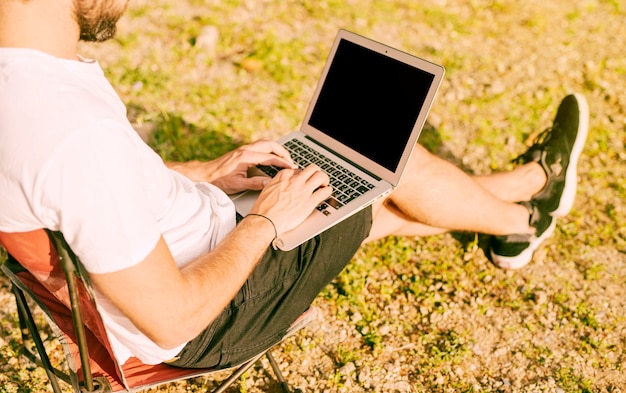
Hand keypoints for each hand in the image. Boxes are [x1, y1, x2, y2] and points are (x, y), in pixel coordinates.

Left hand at [167, 140, 296, 193]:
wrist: (204, 174)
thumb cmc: (218, 180)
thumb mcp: (237, 185)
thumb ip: (255, 183)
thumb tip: (269, 182)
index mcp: (246, 157)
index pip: (270, 157)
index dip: (283, 162)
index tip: (291, 167)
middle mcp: (245, 150)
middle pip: (270, 144)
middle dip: (283, 151)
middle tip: (291, 161)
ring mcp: (243, 149)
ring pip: (265, 143)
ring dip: (276, 148)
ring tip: (284, 157)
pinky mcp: (242, 151)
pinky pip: (260, 146)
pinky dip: (269, 149)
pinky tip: (272, 157)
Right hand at [250, 164, 332, 234]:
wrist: (265, 220)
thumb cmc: (264, 208)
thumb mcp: (268, 188)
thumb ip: (278, 183)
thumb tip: (283, 185)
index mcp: (284, 176)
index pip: (299, 170)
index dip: (303, 176)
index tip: (304, 180)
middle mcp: (295, 180)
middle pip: (312, 169)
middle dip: (316, 173)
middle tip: (317, 179)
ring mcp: (303, 190)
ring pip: (321, 176)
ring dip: (324, 180)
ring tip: (324, 185)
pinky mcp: (310, 202)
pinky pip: (324, 192)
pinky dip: (328, 191)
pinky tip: (327, 193)